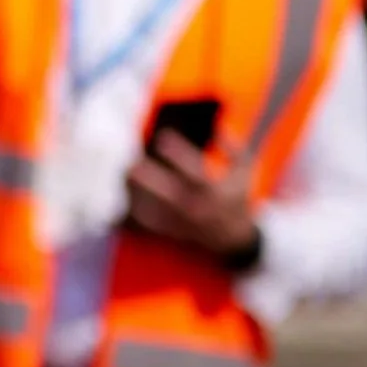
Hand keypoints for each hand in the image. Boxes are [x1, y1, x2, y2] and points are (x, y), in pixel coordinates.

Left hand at [125, 133, 259, 262]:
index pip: (196, 172)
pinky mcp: (169, 231)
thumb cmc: (235, 196)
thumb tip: (220, 129)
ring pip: (153, 209)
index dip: (179, 153)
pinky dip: (133, 210)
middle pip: (169, 194)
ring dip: (136, 193)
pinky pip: (146, 222)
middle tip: (131, 161)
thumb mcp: (245, 172)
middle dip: (148, 178)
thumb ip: (236, 150)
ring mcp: (181, 222)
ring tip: (123, 174)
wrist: (233, 237)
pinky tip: (122, 193)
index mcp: (214, 192)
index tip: (162, 136)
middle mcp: (196, 208)